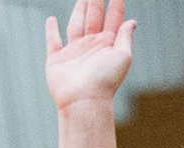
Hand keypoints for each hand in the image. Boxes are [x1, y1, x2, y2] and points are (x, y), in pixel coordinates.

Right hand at [45, 0, 134, 114]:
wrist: (84, 101)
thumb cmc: (105, 81)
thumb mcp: (122, 56)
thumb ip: (125, 37)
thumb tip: (132, 21)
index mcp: (108, 45)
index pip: (113, 18)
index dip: (116, 4)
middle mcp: (91, 46)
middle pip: (94, 17)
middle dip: (96, 1)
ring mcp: (74, 52)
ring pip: (76, 24)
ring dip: (79, 11)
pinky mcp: (57, 59)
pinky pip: (53, 41)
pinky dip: (51, 31)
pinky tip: (51, 20)